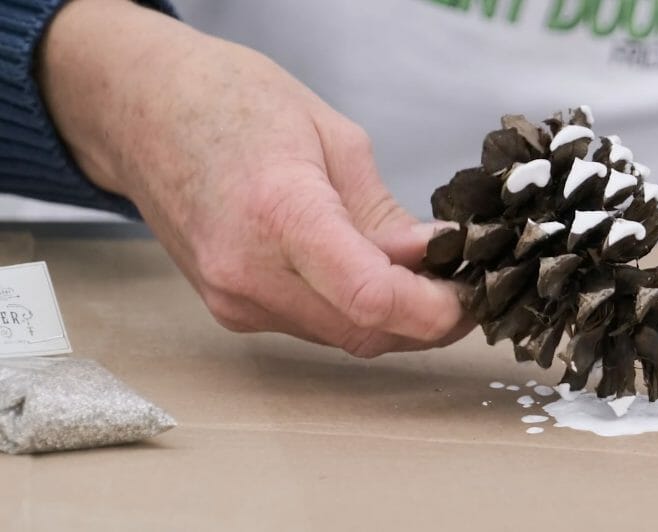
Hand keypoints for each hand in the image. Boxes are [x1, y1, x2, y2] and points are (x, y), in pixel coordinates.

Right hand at [38, 0, 469, 355]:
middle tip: (460, 288)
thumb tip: (432, 257)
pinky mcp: (229, 308)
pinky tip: (370, 278)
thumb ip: (383, 212)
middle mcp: (248, 271)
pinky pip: (312, 326)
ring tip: (421, 277)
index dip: (433, 312)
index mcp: (279, 212)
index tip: (467, 298)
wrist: (144, 112)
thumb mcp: (333, 137)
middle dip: (424, 322)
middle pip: (363, 332)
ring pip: (341, 336)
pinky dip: (352, 312)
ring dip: (391, 319)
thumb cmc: (230, 102)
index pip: (370, 298)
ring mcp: (233, 298)